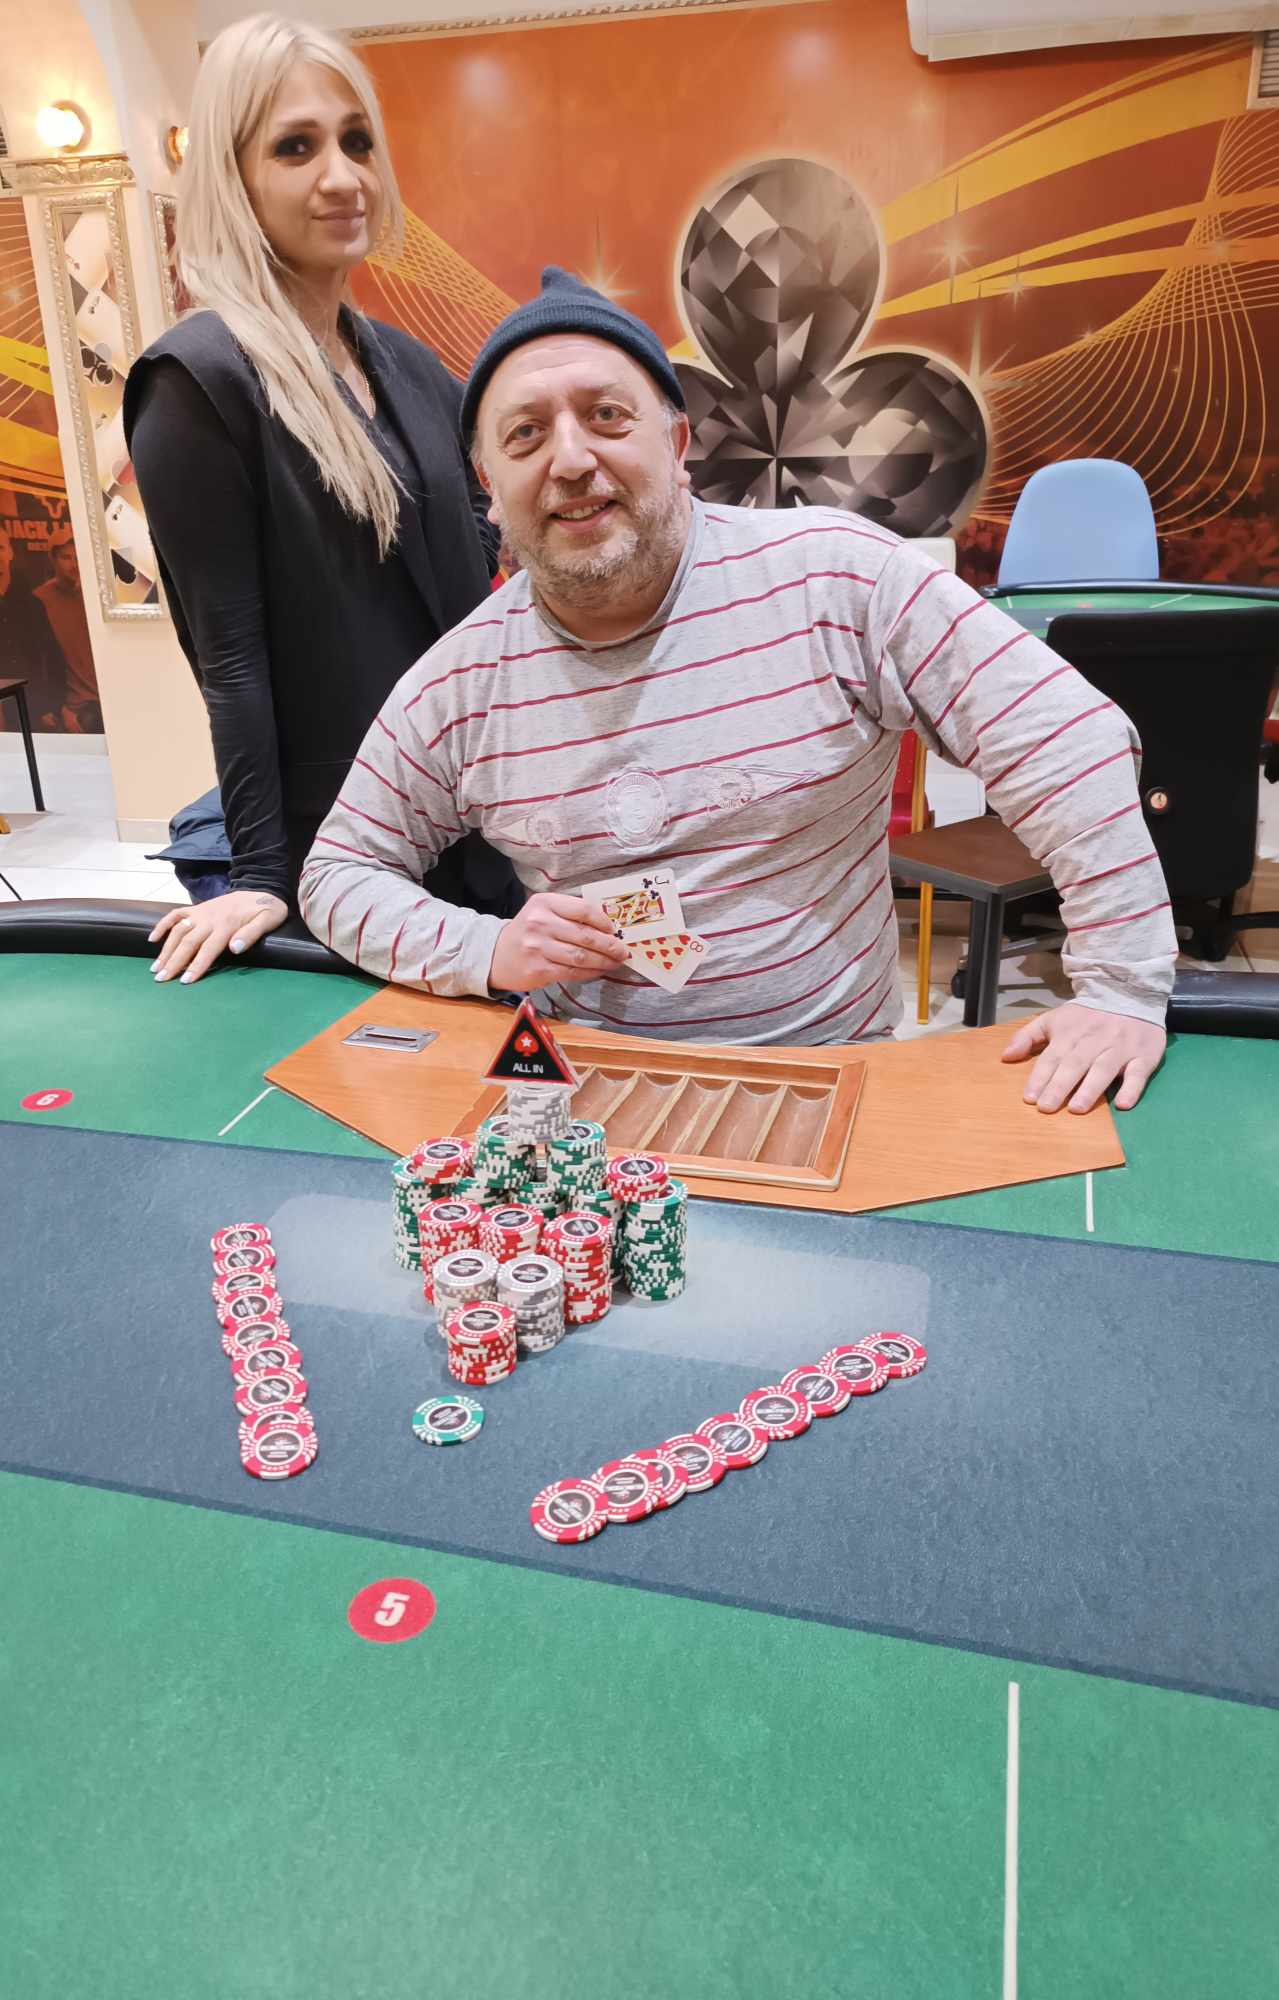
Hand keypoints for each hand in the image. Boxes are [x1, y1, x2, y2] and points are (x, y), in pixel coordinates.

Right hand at [149, 891, 287, 984]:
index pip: (208, 949)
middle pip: (188, 942)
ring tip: (155, 968)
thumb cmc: (266, 909)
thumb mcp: (268, 920)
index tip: (185, 981)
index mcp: (227, 925)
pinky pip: (175, 914)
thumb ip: (251, 934)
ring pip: (177, 930)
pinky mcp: (196, 908)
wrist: (260, 887)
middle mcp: (209, 918)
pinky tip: (152, 939)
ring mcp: (201, 912)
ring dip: (165, 949)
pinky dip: (162, 925)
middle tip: (162, 979)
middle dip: (174, 962)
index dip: (196, 965)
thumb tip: (234, 948)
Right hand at [489, 893, 627, 992]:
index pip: (583, 910)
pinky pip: (572, 972)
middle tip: (623, 951)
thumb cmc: (528, 931)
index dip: (604, 922)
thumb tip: (608, 927)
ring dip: (604, 961)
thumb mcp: (544, 912)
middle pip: (585, 935)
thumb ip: (570, 914)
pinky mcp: (539, 970)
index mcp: (545, 903)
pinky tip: (599, 971)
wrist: (496, 955)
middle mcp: (540, 923)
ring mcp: (538, 948)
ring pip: (581, 956)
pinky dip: (590, 972)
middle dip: (610, 945)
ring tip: (615, 962)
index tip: (614, 930)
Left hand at [1001, 1002, 1165, 1113]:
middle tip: (1047, 1108)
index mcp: (1070, 1033)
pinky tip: (1122, 1105)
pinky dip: (1132, 1089)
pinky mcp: (1144, 1056)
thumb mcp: (1054, 1019)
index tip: (1029, 1097)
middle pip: (1075, 1064)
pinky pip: (1139, 1073)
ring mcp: (1120, 1048)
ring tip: (1076, 1108)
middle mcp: (1094, 1040)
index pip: (1052, 1057)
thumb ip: (1028, 1036)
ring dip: (1090, 1089)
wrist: (1131, 992)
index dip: (1040, 1077)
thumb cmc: (1087, 1015)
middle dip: (1059, 1086)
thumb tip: (1005, 1057)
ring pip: (1104, 1068)